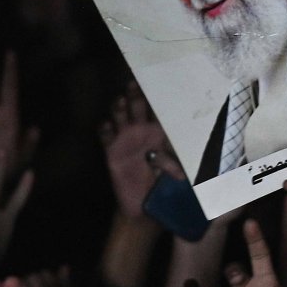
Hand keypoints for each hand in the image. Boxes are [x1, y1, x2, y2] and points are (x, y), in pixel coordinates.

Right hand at [98, 81, 168, 217]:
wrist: (142, 202)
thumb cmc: (159, 182)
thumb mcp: (168, 172)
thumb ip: (170, 165)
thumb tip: (181, 172)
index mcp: (158, 133)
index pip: (157, 111)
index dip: (155, 98)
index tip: (155, 84)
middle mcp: (140, 131)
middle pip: (136, 108)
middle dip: (135, 96)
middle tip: (133, 85)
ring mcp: (124, 138)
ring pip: (120, 117)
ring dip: (119, 109)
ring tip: (120, 101)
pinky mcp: (111, 151)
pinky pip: (106, 137)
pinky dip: (105, 129)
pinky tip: (106, 125)